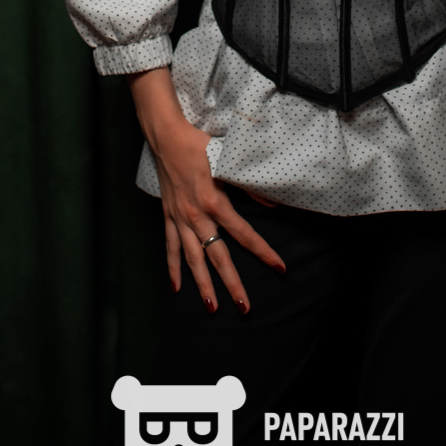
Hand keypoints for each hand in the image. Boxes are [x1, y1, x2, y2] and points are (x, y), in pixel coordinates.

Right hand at [152, 118, 286, 313]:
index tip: (279, 268)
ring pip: (193, 259)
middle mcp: (197, 217)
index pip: (244, 234)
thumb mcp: (228, 162)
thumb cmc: (199, 146)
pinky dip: (173, 267)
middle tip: (245, 307)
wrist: (166, 137)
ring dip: (203, 285)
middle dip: (232, 283)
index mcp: (214, 203)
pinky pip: (170, 247)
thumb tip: (273, 202)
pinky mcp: (168, 217)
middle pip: (218, 257)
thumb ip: (250, 185)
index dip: (263, 252)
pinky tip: (177, 287)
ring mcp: (180, 219)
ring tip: (212, 308)